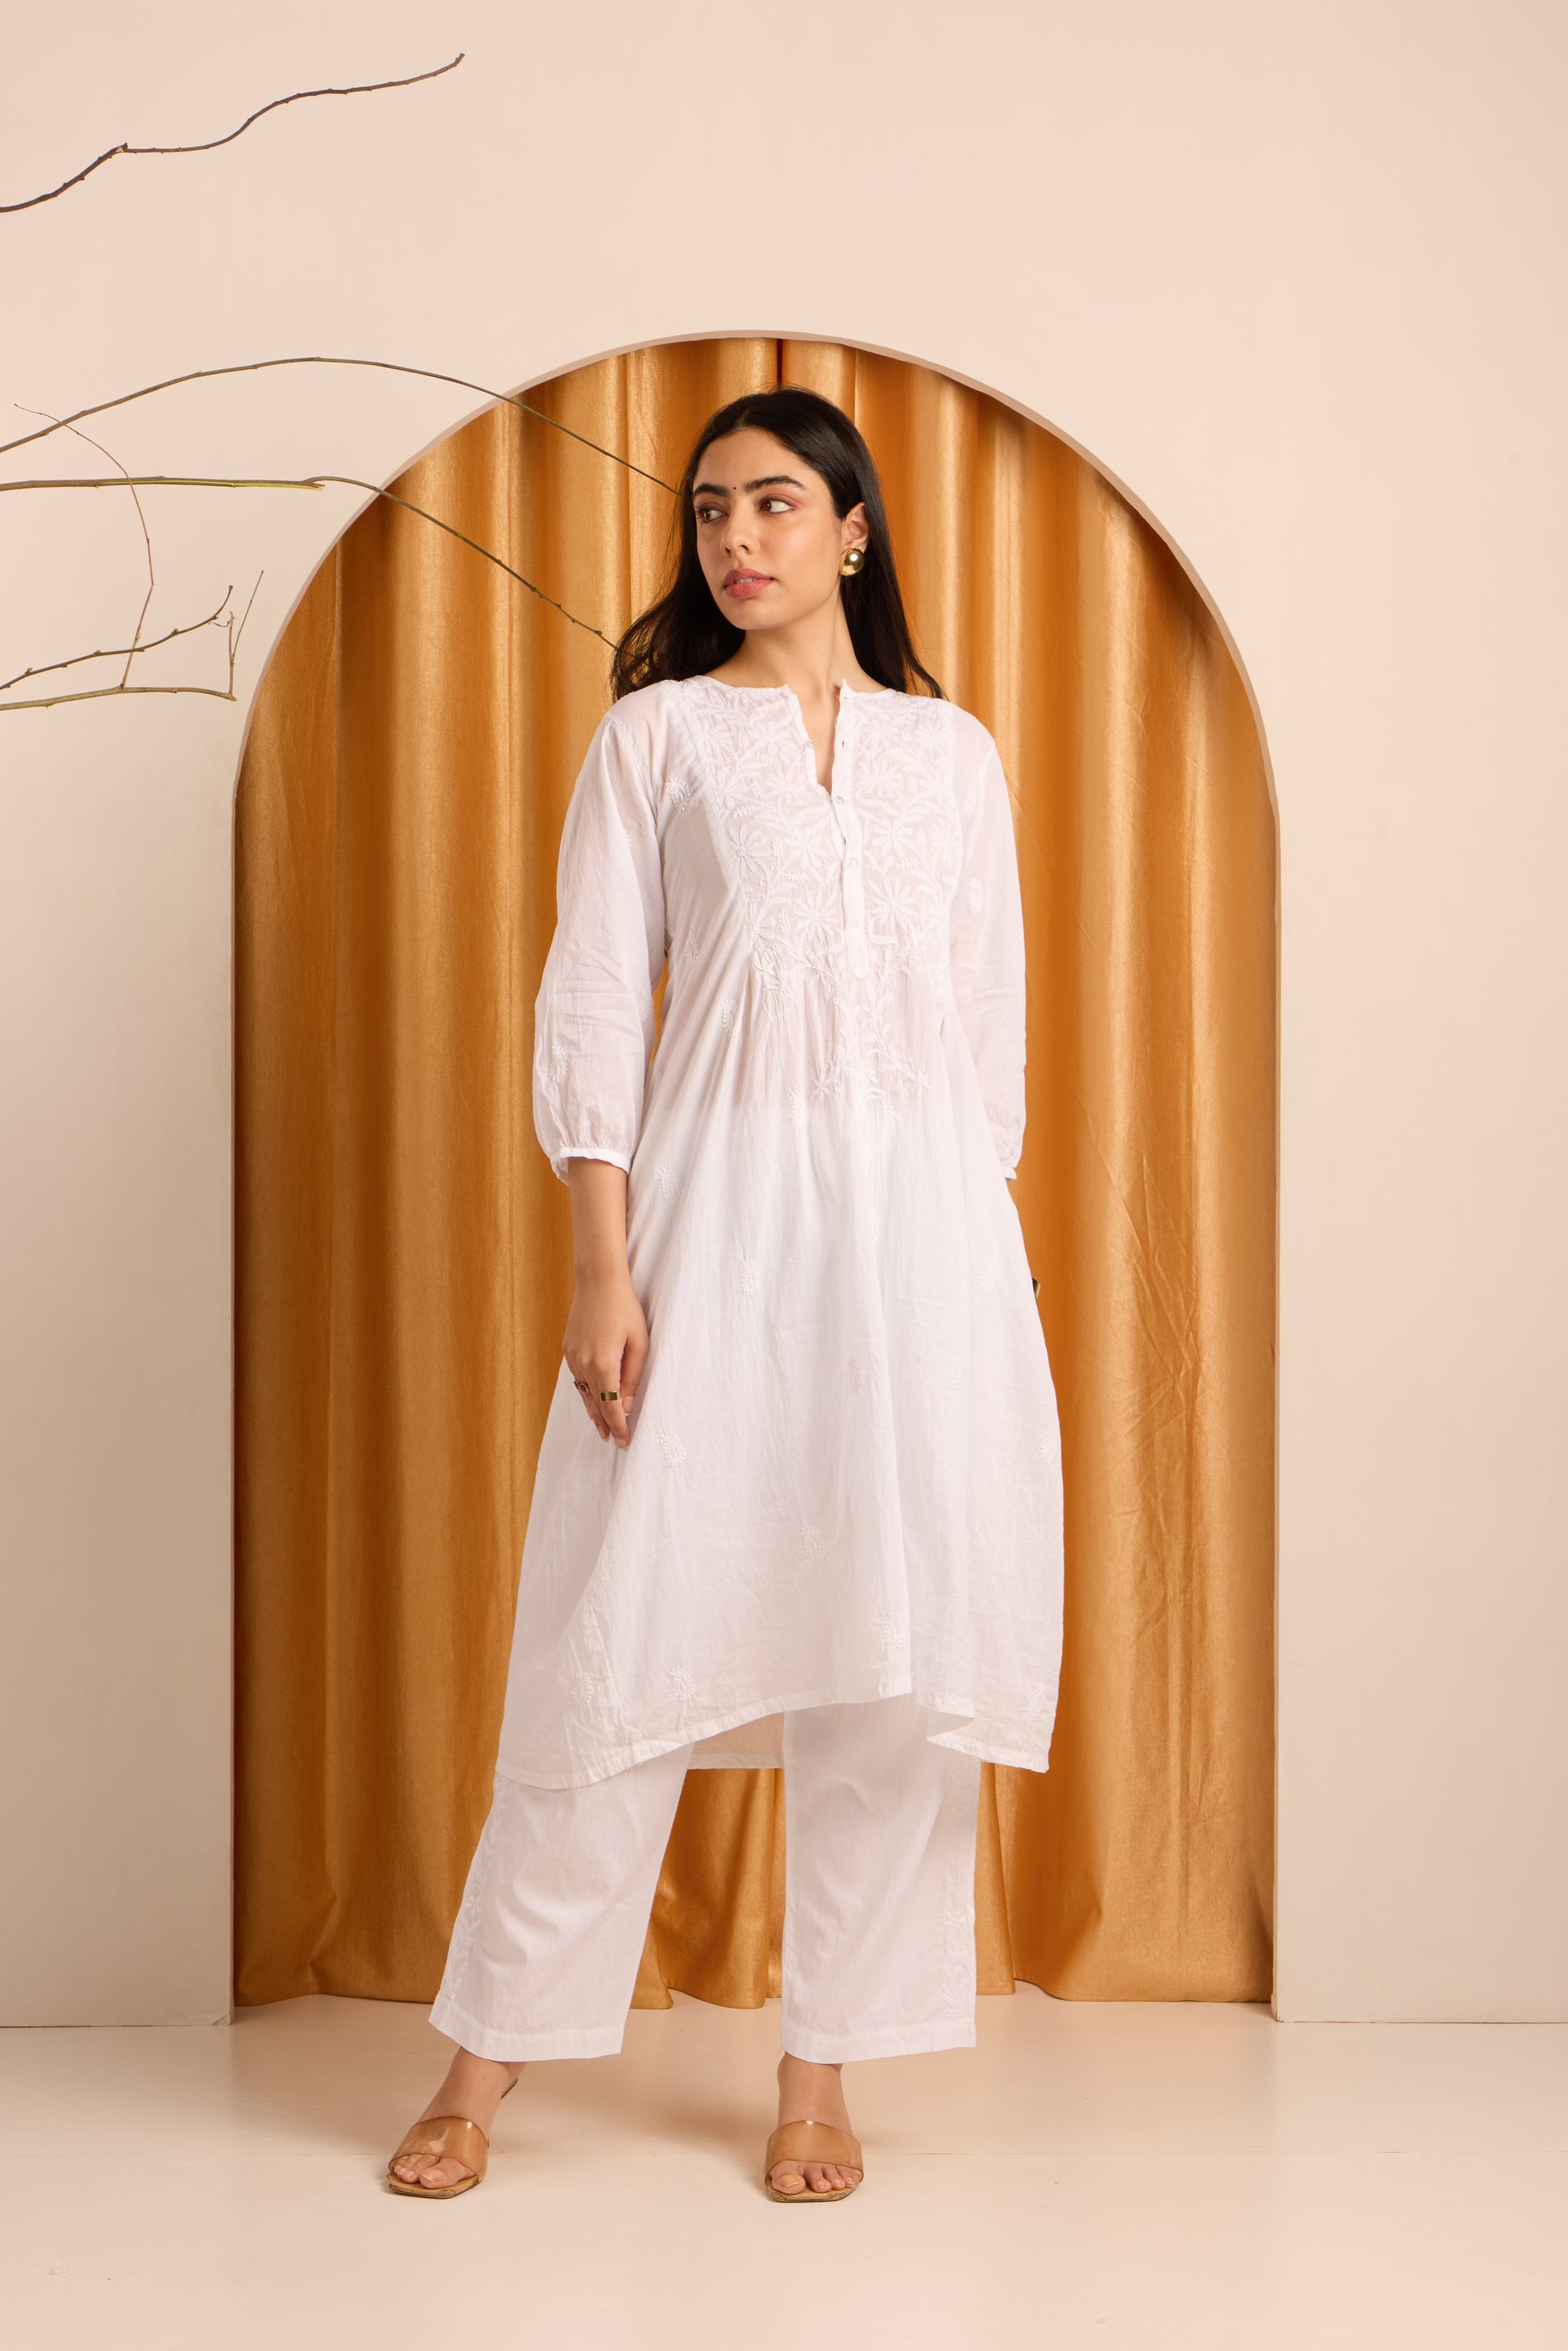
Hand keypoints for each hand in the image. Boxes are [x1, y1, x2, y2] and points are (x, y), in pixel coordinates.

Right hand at [564, 1267, 648, 1448]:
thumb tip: (626, 1406)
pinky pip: (577, 1377)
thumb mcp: (639, 1343)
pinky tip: (592, 1396)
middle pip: (594, 1403)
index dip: (618, 1427)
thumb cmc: (625, 1309)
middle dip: (604, 1424)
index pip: (611, 1406)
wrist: (598, 1281)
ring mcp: (572, 1356)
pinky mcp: (568, 1348)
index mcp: (604, 1364)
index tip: (624, 1442)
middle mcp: (584, 1364)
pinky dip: (585, 1390)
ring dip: (593, 1409)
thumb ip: (633, 1377)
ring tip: (602, 1426)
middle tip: (612, 1440)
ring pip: (583, 1392)